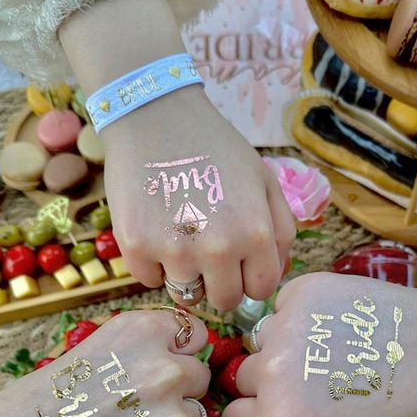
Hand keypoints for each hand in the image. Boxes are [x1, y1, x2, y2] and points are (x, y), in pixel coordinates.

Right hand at [0, 310, 209, 416]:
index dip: (177, 352)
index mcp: (145, 331)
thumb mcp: (91, 348)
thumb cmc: (41, 402)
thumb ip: (140, 348)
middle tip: (129, 409)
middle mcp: (167, 368)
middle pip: (198, 377)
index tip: (154, 366)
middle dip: (175, 391)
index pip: (195, 335)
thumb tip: (180, 354)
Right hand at [101, 87, 295, 310]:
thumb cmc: (214, 147)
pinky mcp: (135, 246)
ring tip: (180, 234)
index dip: (249, 277)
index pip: (260, 290)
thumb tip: (275, 275)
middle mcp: (217, 248)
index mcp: (255, 233)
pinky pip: (149, 280)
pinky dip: (151, 262)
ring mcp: (174, 250)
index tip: (238, 261)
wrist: (154, 116)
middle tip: (206, 249)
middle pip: (224, 301)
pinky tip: (154, 227)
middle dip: (219, 281)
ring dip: (185, 274)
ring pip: (185, 295)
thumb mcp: (264, 180)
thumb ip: (281, 231)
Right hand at [222, 272, 416, 416]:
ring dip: (283, 348)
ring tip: (329, 351)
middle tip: (315, 382)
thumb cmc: (386, 406)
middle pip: (244, 379)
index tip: (283, 412)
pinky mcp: (299, 291)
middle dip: (269, 384)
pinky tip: (334, 325)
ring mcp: (283, 327)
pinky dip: (301, 316)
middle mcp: (272, 372)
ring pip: (261, 341)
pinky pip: (281, 307)